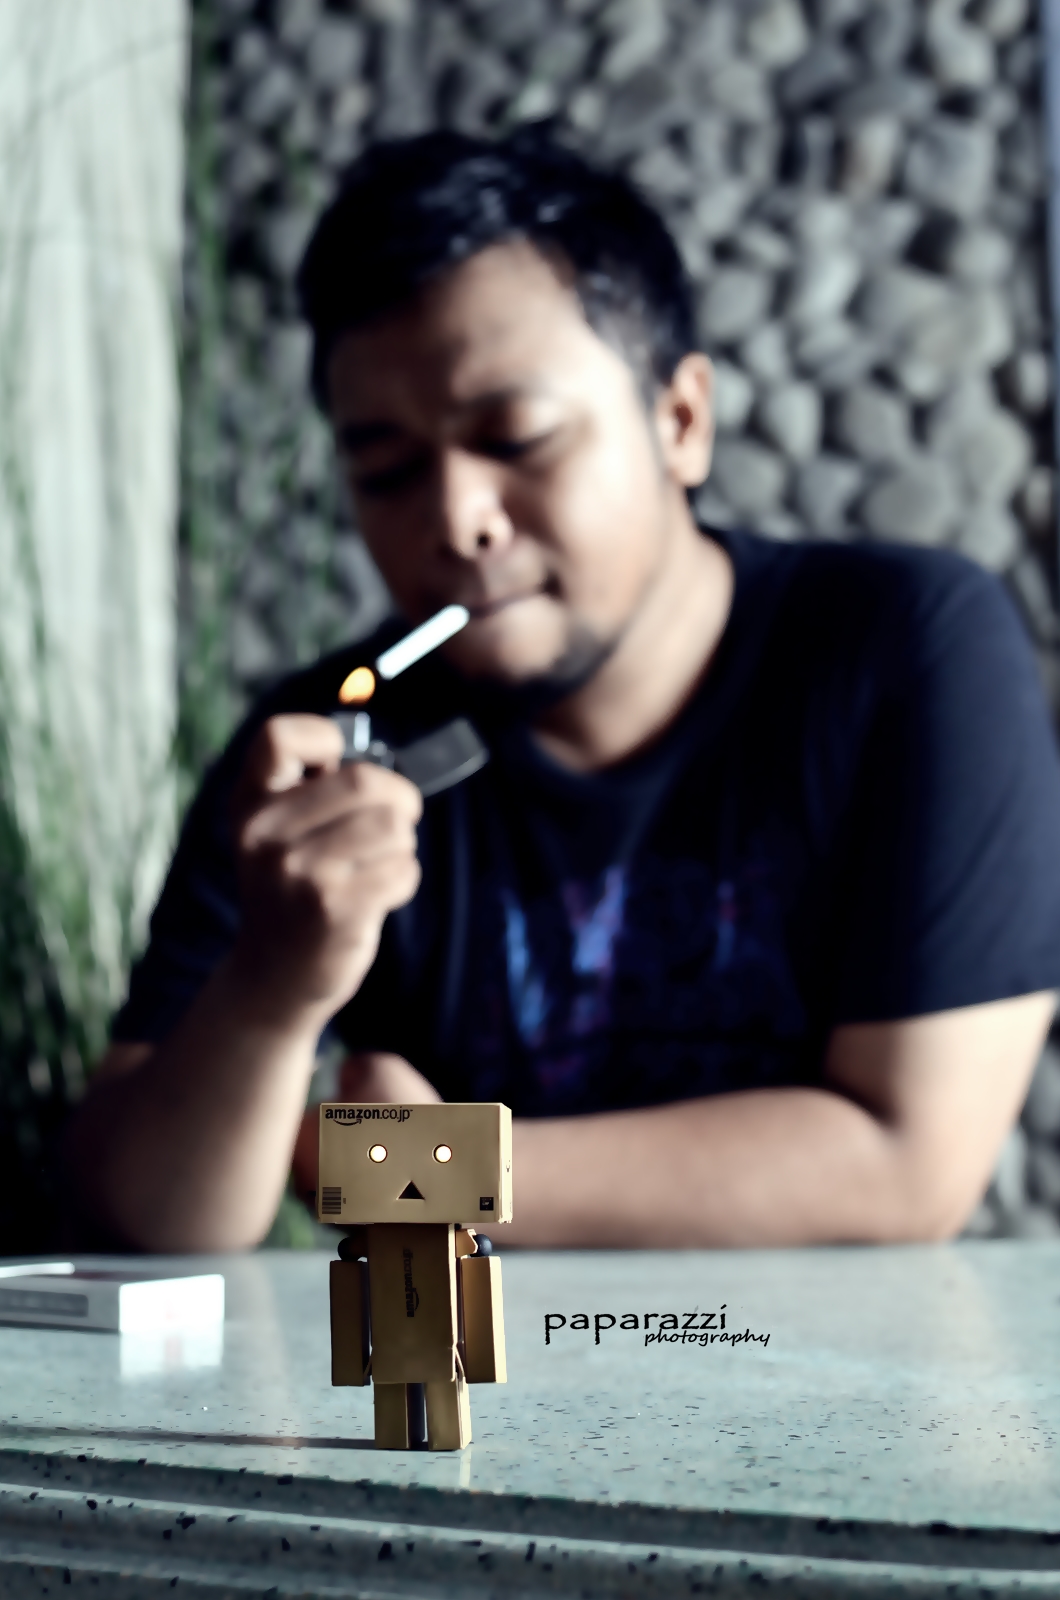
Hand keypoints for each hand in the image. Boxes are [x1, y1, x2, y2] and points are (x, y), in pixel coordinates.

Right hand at [229, 715, 422, 1025]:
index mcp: (249, 805)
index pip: (280, 736)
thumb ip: (312, 786)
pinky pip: (402, 869)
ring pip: (393, 826)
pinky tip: (376, 896)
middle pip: (367, 781)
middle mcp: (264, 836)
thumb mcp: (279, 831)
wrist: (274, 977)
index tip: (335, 768)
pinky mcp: (333, 910)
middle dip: (398, 801)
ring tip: (375, 866)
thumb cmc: (294, 889)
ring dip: (401, 846)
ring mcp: (297, 874)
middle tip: (393, 823)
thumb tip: (369, 729)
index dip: (325, 739)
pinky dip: (403, 880)